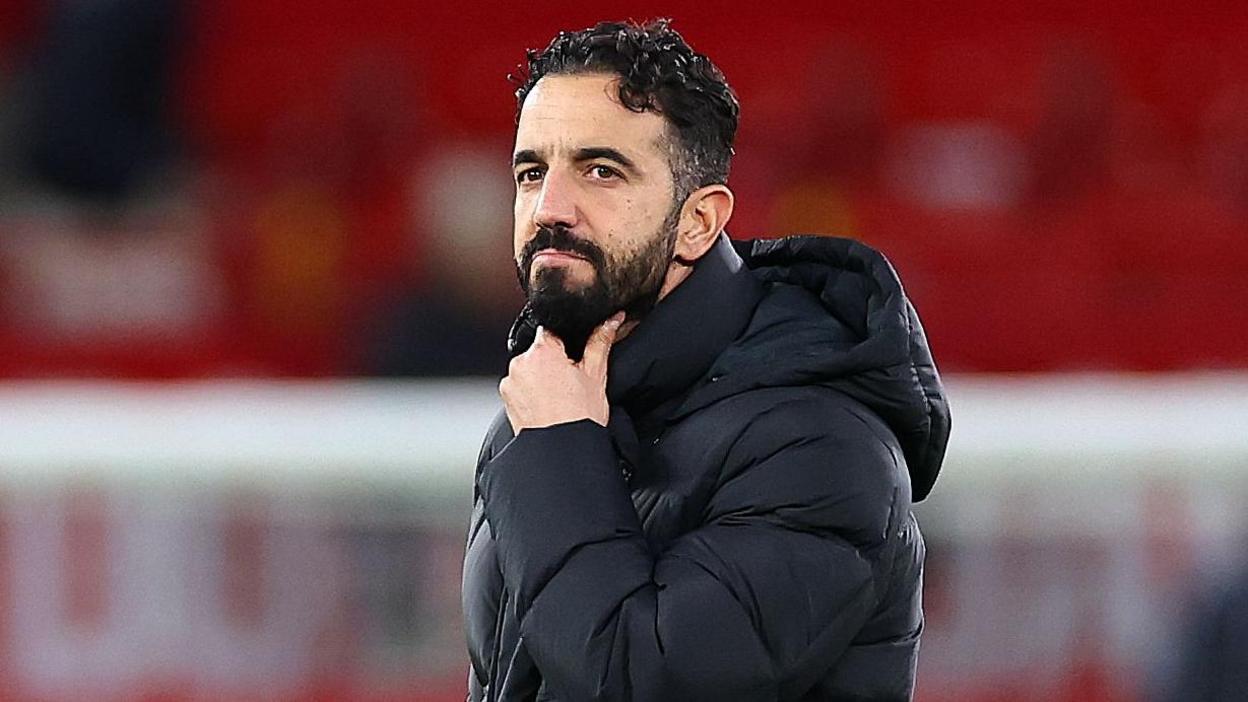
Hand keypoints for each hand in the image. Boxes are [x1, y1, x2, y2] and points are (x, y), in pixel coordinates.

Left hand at [499, 312, 624, 431]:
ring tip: (560, 398)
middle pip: (540, 351)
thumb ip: (601, 341)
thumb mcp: (596, 375)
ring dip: (541, 378)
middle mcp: (521, 363)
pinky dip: (531, 393)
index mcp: (543, 350)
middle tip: (571, 382)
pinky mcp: (507, 399)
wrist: (562, 450)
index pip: (553, 331)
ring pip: (529, 370)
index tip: (574, 359)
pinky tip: (548, 406)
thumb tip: (610, 321)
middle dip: (553, 362)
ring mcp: (511, 382)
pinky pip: (520, 387)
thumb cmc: (579, 417)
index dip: (566, 344)